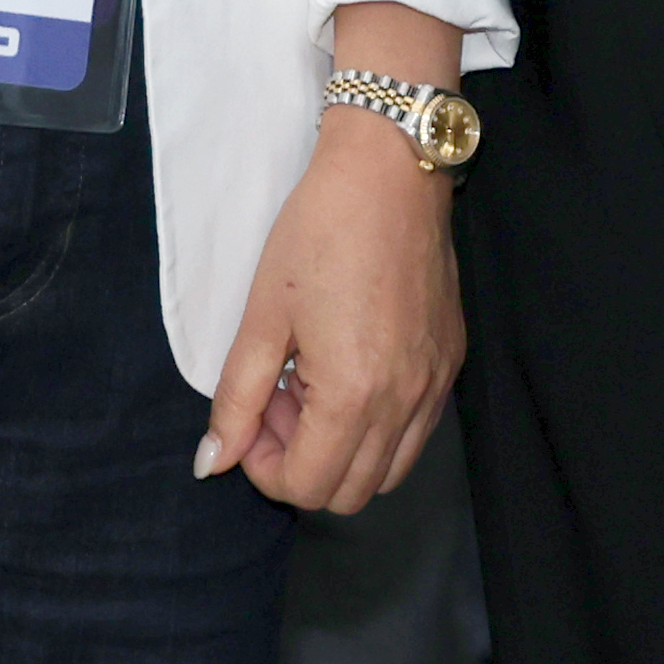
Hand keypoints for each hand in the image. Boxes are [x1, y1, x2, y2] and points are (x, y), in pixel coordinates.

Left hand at [194, 107, 463, 512]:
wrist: (390, 170)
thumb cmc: (320, 232)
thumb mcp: (263, 314)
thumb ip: (237, 397)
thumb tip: (213, 461)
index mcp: (353, 394)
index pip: (306, 487)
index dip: (264, 467)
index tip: (251, 415)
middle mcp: (404, 402)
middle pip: (350, 493)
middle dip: (301, 462)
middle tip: (278, 401)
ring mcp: (435, 385)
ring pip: (388, 473)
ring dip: (342, 451)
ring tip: (313, 387)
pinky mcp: (451, 363)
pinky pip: (416, 433)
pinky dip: (378, 428)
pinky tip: (351, 370)